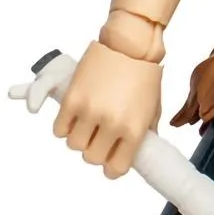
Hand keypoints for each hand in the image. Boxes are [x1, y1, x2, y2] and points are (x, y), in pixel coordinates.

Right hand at [53, 41, 161, 177]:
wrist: (130, 44)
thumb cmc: (145, 76)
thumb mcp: (153, 109)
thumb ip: (144, 134)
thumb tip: (136, 153)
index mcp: (134, 129)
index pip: (116, 168)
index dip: (112, 169)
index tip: (110, 162)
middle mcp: (111, 123)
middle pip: (92, 158)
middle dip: (95, 152)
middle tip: (99, 140)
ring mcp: (90, 111)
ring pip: (74, 146)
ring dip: (79, 139)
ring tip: (86, 126)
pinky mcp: (72, 98)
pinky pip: (59, 129)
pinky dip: (64, 128)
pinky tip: (74, 118)